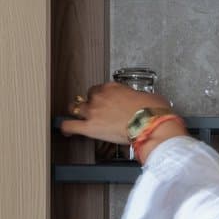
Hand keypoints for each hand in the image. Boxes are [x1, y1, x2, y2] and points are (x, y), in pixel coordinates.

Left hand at [60, 81, 176, 146]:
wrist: (150, 124)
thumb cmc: (152, 112)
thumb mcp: (148, 97)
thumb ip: (138, 98)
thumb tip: (143, 102)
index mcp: (113, 87)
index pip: (100, 89)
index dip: (102, 96)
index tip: (106, 102)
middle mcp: (100, 97)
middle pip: (87, 97)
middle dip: (90, 103)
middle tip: (95, 110)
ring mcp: (93, 111)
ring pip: (75, 108)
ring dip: (77, 112)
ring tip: (77, 117)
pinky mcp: (89, 127)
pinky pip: (70, 125)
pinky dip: (66, 128)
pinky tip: (66, 131)